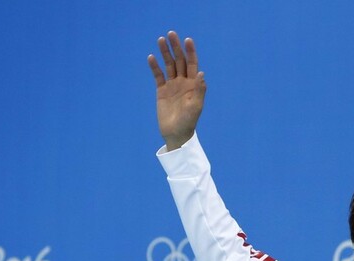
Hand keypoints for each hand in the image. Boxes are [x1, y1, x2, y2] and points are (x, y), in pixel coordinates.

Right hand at [148, 31, 206, 149]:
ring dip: (165, 53)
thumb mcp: (195, 106)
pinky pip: (158, 76)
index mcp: (193, 84)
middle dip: (176, 47)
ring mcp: (172, 85)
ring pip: (169, 65)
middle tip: (171, 34)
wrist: (176, 134)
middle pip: (179, 60)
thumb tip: (201, 73)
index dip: (190, 52)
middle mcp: (183, 82)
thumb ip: (199, 90)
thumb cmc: (188, 122)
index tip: (187, 40)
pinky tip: (151, 57)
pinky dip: (155, 67)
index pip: (192, 64)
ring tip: (160, 40)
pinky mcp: (162, 91)